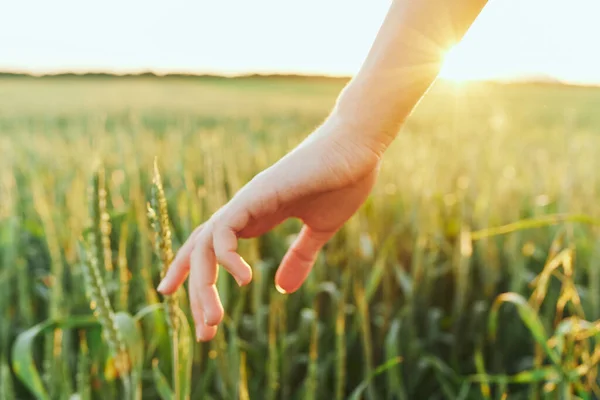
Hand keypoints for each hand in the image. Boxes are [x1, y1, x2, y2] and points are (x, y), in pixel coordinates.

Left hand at [157, 114, 382, 340]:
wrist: (358, 148)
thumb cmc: (342, 182)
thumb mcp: (319, 230)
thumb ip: (300, 256)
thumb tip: (282, 289)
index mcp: (255, 218)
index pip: (212, 247)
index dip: (194, 273)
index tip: (185, 304)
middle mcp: (244, 210)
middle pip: (202, 252)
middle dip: (198, 293)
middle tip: (205, 334)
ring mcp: (248, 201)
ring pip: (207, 244)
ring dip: (205, 284)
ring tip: (213, 321)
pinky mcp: (258, 194)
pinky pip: (225, 228)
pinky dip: (227, 255)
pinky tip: (243, 280)